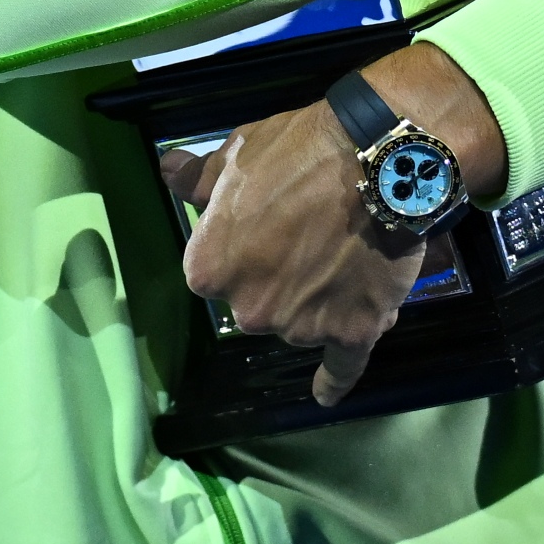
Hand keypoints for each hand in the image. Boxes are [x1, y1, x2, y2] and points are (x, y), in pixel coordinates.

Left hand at [172, 44, 503, 404]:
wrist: (377, 160)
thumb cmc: (299, 150)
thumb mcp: (238, 153)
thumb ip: (199, 177)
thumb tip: (167, 172)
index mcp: (209, 269)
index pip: (215, 273)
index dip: (242, 248)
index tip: (265, 226)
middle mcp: (248, 310)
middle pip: (258, 303)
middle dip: (277, 277)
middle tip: (306, 236)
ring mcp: (301, 327)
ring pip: (301, 322)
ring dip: (315, 300)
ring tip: (344, 255)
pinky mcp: (352, 332)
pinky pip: (339, 367)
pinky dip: (332, 381)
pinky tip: (323, 393)